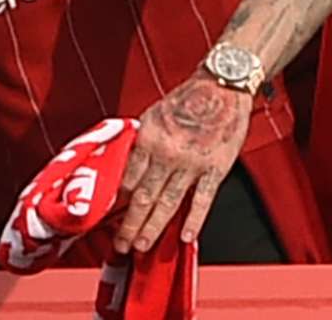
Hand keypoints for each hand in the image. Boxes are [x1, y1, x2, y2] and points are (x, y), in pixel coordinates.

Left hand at [115, 75, 250, 251]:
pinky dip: (194, 219)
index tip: (109, 219)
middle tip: (120, 244)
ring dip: (153, 227)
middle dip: (129, 224)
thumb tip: (128, 170)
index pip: (127, 179)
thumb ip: (142, 144)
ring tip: (142, 246)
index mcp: (149, 139)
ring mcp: (192, 163)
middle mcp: (167, 153)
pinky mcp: (216, 167)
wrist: (222, 85)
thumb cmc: (189, 99)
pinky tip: (186, 236)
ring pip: (168, 202)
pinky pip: (202, 199)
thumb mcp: (154, 115)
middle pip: (143, 196)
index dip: (117, 202)